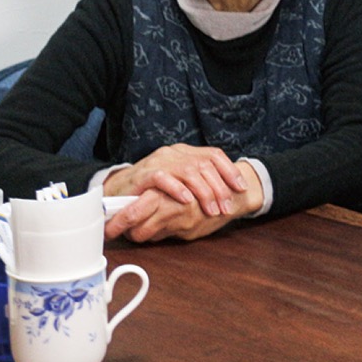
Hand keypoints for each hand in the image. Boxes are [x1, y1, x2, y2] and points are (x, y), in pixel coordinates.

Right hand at [102, 144, 248, 217]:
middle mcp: (175, 153)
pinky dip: (177, 189)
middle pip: (205, 165)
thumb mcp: (181, 181)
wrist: (120, 188)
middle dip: (219, 188)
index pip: (214, 155)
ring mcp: (160, 161)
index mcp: (186, 152)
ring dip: (203, 192)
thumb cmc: (155, 188)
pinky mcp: (145, 173)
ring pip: (188, 171)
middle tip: (226, 207)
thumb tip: (228, 192)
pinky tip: (187, 200)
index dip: (230, 170)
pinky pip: (163, 178)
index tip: (241, 187)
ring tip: (211, 209)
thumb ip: (200, 181)